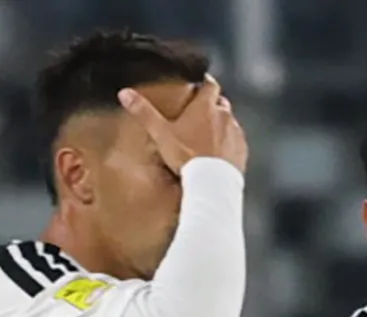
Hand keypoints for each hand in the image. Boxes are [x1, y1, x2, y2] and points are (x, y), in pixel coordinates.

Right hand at [121, 77, 249, 174]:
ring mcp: (235, 133)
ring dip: (222, 124)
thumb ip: (144, 112)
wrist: (211, 184)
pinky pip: (237, 141)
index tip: (200, 83)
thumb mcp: (161, 133)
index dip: (205, 82)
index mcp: (205, 107)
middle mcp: (224, 116)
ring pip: (230, 121)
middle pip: (221, 102)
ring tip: (209, 135)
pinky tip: (220, 152)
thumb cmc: (187, 157)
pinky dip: (229, 142)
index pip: (210, 84)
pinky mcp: (242, 151)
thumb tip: (125, 93)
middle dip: (213, 104)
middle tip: (201, 112)